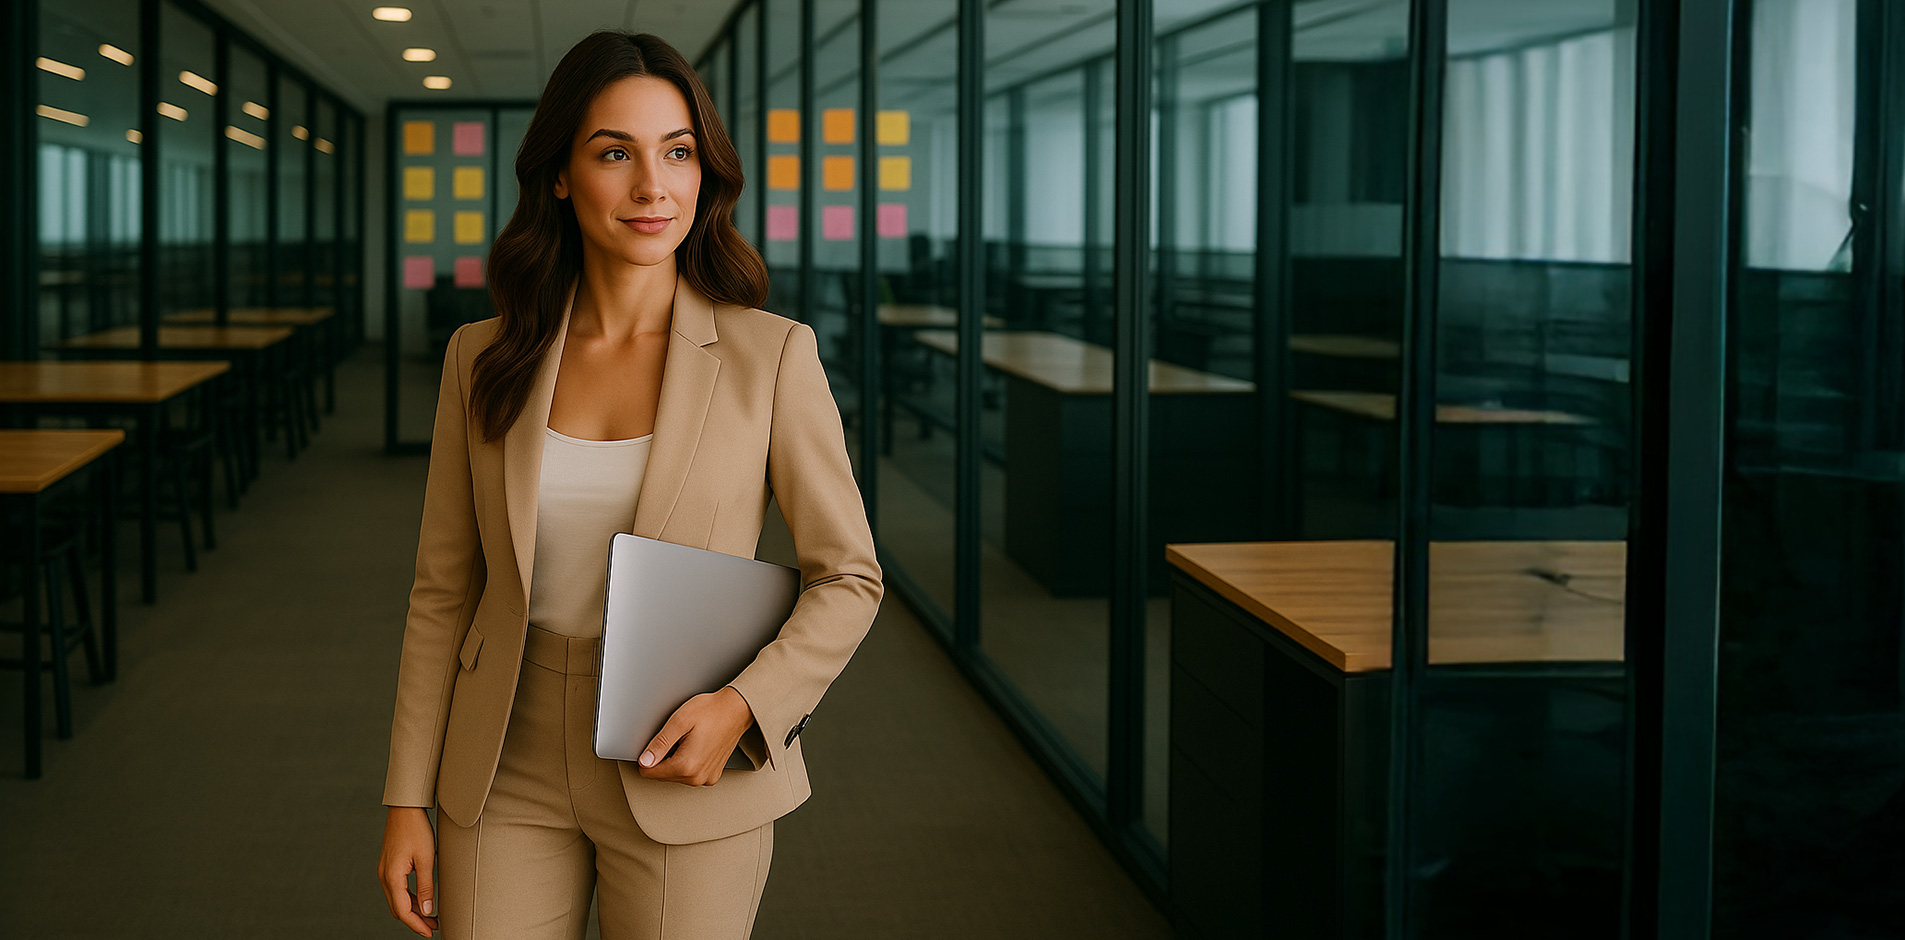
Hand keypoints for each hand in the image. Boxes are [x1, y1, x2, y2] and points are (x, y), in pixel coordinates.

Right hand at [378, 806, 439, 936]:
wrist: (404, 809)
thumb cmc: (416, 829)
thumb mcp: (427, 859)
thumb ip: (426, 886)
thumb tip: (428, 910)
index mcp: (392, 877)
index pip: (403, 911)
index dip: (416, 925)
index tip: (430, 932)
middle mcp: (384, 877)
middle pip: (398, 908)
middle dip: (415, 921)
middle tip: (434, 927)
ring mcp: (385, 871)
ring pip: (397, 900)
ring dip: (413, 910)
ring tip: (431, 916)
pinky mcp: (389, 866)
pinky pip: (397, 890)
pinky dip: (409, 899)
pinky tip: (423, 900)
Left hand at [637, 685, 755, 785]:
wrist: (737, 709)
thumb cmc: (712, 711)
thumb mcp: (679, 721)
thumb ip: (659, 744)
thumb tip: (644, 761)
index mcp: (686, 765)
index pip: (649, 772)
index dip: (648, 755)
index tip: (659, 741)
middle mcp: (697, 777)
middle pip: (662, 776)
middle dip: (664, 757)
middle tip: (677, 737)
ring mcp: (706, 778)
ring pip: (675, 776)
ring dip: (676, 760)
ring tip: (688, 740)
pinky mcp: (712, 775)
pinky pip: (690, 774)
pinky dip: (688, 762)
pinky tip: (696, 746)